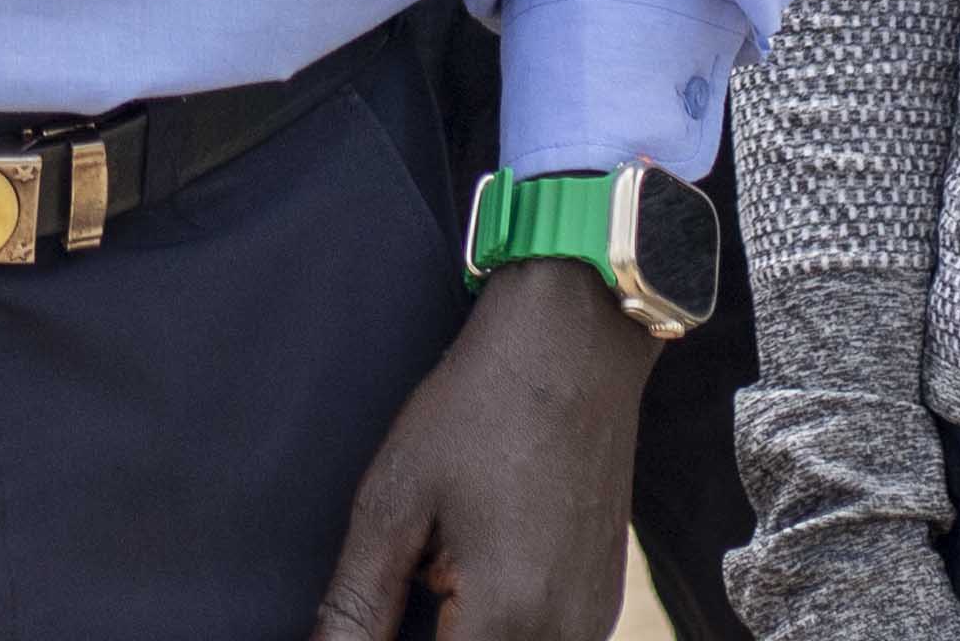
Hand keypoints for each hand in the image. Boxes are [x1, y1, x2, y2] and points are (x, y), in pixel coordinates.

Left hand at [316, 259, 657, 640]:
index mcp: (509, 618)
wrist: (573, 347)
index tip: (380, 605)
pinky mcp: (602, 607)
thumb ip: (357, 604)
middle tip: (408, 577)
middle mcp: (564, 635)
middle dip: (427, 633)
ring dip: (462, 633)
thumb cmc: (477, 410)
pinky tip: (468, 576)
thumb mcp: (394, 503)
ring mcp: (592, 624)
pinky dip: (499, 627)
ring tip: (432, 571)